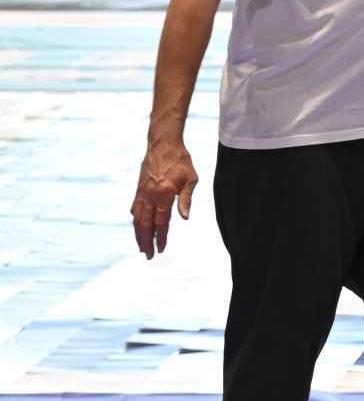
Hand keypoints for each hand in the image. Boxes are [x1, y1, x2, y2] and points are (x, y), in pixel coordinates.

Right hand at [133, 135, 197, 257]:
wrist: (163, 144)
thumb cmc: (181, 161)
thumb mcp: (191, 179)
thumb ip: (186, 199)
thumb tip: (185, 218)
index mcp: (164, 194)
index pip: (162, 222)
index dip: (161, 237)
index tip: (161, 249)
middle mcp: (150, 196)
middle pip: (145, 224)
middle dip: (146, 242)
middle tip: (148, 256)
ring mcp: (142, 193)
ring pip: (137, 218)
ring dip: (139, 234)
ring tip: (141, 246)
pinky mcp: (139, 189)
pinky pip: (135, 209)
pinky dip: (136, 221)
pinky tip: (138, 227)